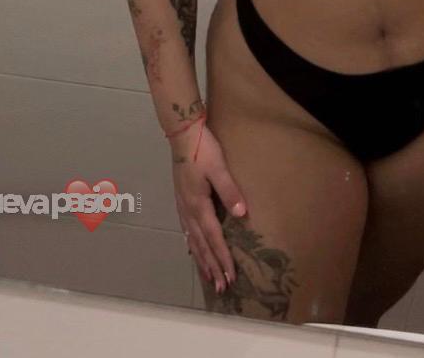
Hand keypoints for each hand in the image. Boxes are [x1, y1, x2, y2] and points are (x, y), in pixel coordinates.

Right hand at [170, 117, 246, 294]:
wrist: (182, 135)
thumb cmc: (202, 150)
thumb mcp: (218, 168)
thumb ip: (229, 190)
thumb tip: (242, 213)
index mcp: (199, 205)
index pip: (214, 238)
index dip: (223, 258)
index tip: (230, 277)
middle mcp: (189, 211)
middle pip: (202, 245)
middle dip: (212, 267)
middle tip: (221, 288)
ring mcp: (182, 206)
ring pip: (193, 240)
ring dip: (202, 260)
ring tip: (208, 277)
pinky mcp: (181, 200)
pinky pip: (187, 230)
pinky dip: (192, 244)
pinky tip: (192, 249)